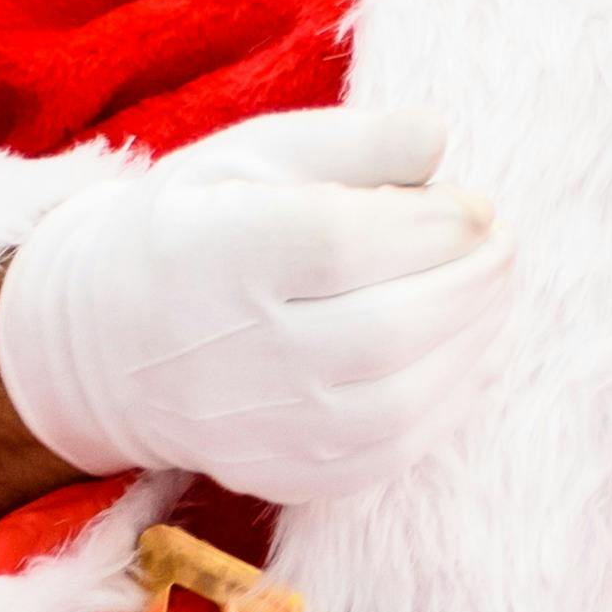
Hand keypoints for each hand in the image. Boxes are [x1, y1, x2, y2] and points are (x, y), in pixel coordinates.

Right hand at [0, 105, 515, 505]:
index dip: (433, 222)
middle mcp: (234, 351)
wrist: (111, 341)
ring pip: (398, 399)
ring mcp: (256, 426)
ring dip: (473, 338)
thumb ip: (353, 140)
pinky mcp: (280, 474)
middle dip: (472, 281)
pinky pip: (388, 450)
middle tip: (500, 243)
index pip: (348, 243)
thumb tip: (439, 136)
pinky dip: (447, 398)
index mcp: (221, 253)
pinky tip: (463, 348)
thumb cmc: (203, 223)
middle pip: (386, 329)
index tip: (473, 204)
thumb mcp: (259, 153)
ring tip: (489, 288)